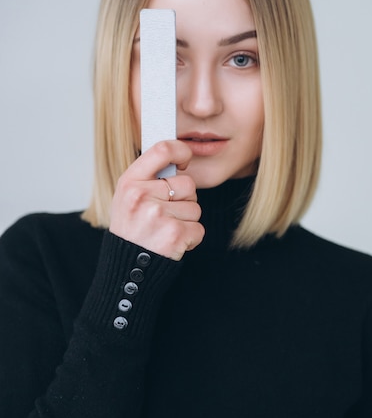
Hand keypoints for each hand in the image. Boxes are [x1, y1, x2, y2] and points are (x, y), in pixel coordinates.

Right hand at [109, 140, 204, 259]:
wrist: (126, 268)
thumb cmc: (131, 229)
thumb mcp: (127, 197)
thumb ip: (149, 176)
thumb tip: (177, 157)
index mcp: (130, 182)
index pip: (163, 149)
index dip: (181, 151)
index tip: (184, 161)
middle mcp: (142, 196)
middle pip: (188, 184)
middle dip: (184, 200)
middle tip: (164, 215)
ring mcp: (158, 215)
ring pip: (195, 208)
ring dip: (186, 221)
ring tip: (164, 230)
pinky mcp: (174, 235)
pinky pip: (199, 229)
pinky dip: (190, 238)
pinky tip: (172, 243)